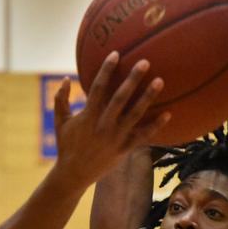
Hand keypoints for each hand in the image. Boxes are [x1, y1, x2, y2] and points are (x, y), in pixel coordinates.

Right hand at [54, 52, 169, 187]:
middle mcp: (103, 125)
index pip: (98, 88)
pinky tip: (168, 114)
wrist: (73, 174)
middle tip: (145, 62)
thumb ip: (60, 99)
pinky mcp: (124, 150)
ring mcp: (115, 138)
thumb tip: (65, 78)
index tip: (116, 54)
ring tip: (160, 81)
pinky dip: (156, 126)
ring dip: (148, 97)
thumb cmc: (66, 146)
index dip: (106, 70)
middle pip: (120, 98)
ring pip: (135, 115)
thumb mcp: (60, 122)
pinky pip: (143, 136)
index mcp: (88, 116)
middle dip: (133, 79)